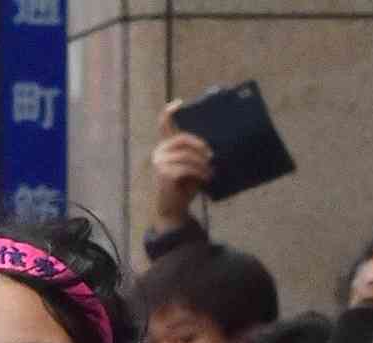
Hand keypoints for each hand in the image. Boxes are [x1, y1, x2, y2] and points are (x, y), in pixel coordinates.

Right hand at [151, 101, 213, 229]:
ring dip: (202, 163)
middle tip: (212, 155)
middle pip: (182, 138)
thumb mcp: (191, 166)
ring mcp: (160, 162)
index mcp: (166, 146)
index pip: (163, 124)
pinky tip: (206, 178)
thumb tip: (212, 146)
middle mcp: (159, 151)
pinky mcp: (164, 173)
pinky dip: (199, 172)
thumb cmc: (184, 186)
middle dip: (199, 145)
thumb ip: (195, 153)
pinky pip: (186, 167)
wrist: (173, 209)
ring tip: (211, 171)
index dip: (169, 112)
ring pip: (187, 155)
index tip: (179, 103)